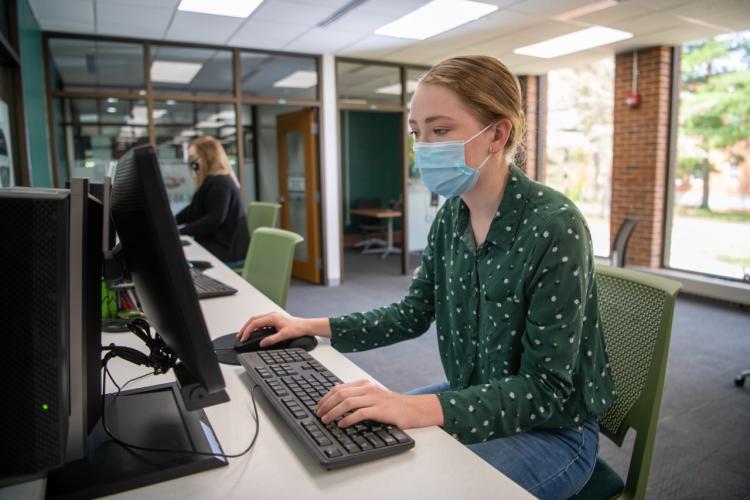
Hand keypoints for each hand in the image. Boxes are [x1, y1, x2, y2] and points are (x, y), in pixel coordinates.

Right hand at [236, 311, 310, 347]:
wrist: (304, 326)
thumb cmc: (297, 328)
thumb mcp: (285, 335)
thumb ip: (273, 339)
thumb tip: (262, 343)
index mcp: (272, 318)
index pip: (255, 323)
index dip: (247, 331)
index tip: (243, 338)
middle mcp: (271, 315)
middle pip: (253, 320)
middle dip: (245, 328)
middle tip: (240, 336)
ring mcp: (271, 317)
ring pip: (255, 320)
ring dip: (248, 327)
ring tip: (243, 334)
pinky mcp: (273, 320)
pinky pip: (260, 321)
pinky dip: (253, 326)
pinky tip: (252, 332)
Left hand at [315, 379, 443, 428]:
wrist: (412, 409)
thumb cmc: (391, 406)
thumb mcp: (372, 397)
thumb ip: (357, 398)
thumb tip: (336, 405)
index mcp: (364, 385)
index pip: (339, 388)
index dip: (325, 397)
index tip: (318, 407)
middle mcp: (367, 389)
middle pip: (340, 393)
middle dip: (326, 404)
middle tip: (318, 414)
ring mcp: (374, 398)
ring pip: (347, 402)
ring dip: (333, 411)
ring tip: (326, 420)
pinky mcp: (380, 410)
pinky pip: (360, 413)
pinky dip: (348, 418)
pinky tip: (342, 424)